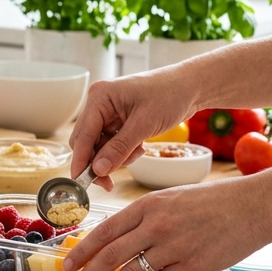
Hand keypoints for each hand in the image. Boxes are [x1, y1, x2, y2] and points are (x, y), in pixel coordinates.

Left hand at [61, 181, 271, 270]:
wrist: (252, 206)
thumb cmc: (210, 202)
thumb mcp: (169, 199)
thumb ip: (143, 217)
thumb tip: (114, 239)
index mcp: (147, 206)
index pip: (104, 231)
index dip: (82, 250)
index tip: (67, 263)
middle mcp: (156, 226)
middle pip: (110, 255)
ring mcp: (174, 247)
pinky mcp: (193, 266)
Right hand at [68, 69, 198, 188]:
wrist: (190, 87)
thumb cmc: (169, 95)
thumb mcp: (145, 124)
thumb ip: (119, 148)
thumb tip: (98, 170)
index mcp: (99, 97)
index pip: (83, 135)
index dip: (81, 161)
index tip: (81, 183)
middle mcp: (99, 104)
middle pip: (86, 143)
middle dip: (100, 162)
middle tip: (110, 181)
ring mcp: (107, 113)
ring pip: (99, 146)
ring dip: (115, 157)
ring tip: (138, 152)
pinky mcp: (117, 121)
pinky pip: (111, 144)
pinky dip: (123, 152)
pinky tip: (139, 147)